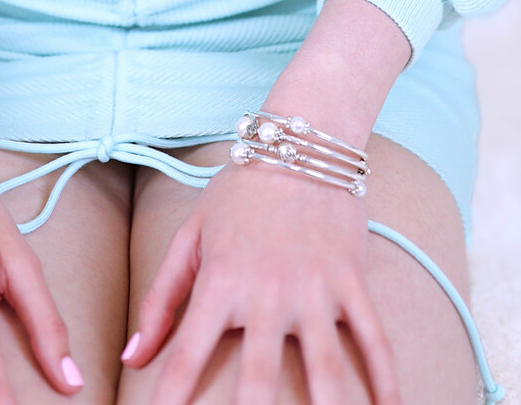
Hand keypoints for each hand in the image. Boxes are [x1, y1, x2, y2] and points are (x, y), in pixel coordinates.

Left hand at [120, 154, 400, 404]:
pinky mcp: (352, 281)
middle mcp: (267, 292)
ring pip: (326, 369)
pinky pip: (373, 338)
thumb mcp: (192, 236)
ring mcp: (315, 288)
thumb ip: (163, 298)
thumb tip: (134, 357)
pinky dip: (386, 379)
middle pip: (257, 377)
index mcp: (221, 281)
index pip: (189, 354)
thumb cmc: (238, 193)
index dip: (172, 399)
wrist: (299, 142)